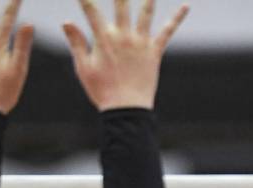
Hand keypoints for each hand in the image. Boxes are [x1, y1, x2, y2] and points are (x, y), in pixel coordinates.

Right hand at [63, 0, 189, 111]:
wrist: (127, 110)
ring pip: (146, 12)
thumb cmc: (103, 92)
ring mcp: (140, 42)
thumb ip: (76, 43)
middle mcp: (123, 36)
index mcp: (103, 39)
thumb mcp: (84, 68)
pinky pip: (167, 32)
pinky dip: (176, 18)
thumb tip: (66, 21)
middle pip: (121, 3)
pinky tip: (186, 6)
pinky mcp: (154, 52)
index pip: (91, 10)